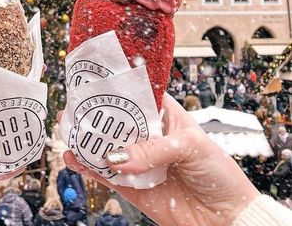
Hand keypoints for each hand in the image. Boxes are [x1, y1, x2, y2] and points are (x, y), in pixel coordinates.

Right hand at [63, 94, 259, 225]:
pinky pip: (105, 175)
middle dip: (94, 113)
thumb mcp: (191, 147)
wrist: (227, 219)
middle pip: (115, 120)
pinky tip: (73, 157)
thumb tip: (118, 157)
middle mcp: (147, 136)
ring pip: (106, 147)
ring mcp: (138, 161)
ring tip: (66, 129)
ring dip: (86, 139)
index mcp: (164, 115)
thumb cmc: (218, 173)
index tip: (93, 80)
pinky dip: (87, 167)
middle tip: (72, 106)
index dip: (116, 87)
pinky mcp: (131, 187)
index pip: (136, 95)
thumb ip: (154, 149)